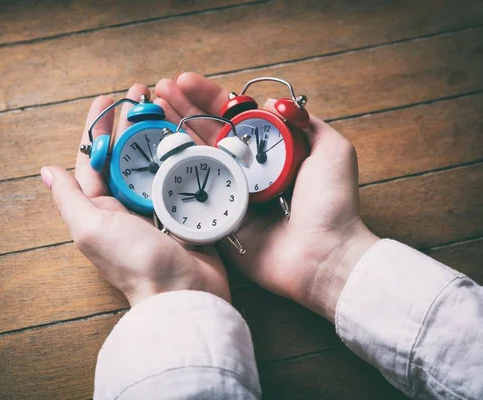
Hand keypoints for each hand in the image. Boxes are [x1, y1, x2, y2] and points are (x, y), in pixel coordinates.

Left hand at [40, 84, 230, 306]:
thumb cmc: (135, 262)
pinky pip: (182, 172)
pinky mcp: (186, 207)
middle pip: (128, 152)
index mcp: (102, 206)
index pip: (95, 158)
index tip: (105, 98)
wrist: (185, 291)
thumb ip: (71, 198)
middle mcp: (129, 203)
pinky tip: (189, 132)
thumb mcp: (92, 228)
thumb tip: (46, 170)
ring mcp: (159, 204)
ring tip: (166, 103)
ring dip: (159, 130)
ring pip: (156, 158)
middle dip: (132, 120)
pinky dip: (184, 151)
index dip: (98, 127)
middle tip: (142, 90)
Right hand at [155, 73, 378, 320]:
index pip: (233, 117)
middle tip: (160, 88)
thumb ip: (307, 123)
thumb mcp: (332, 151)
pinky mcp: (217, 221)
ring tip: (151, 108)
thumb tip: (270, 101)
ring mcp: (229, 196)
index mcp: (270, 153)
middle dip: (183, 109)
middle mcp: (246, 171)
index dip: (209, 98)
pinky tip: (153, 151)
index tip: (186, 80)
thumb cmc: (332, 204)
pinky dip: (171, 174)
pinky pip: (191, 196)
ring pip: (195, 158)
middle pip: (207, 133)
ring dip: (171, 132)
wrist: (325, 255)